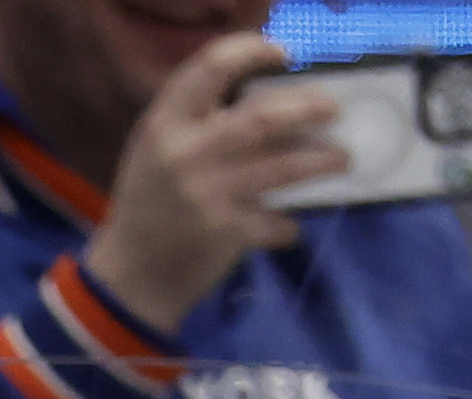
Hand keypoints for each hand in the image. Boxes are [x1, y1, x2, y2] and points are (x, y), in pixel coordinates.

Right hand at [82, 32, 343, 329]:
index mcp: (166, 123)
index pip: (211, 67)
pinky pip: (274, 221)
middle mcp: (186, 153)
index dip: (251, 51)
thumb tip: (264, 98)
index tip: (281, 52)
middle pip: (262, 117)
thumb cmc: (149, 203)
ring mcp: (208, 193)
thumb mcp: (157, 149)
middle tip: (333, 109)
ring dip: (320, 160)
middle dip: (308, 108)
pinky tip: (290, 227)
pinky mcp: (225, 232)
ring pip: (282, 167)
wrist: (131, 273)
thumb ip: (197, 121)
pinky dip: (287, 225)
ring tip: (341, 158)